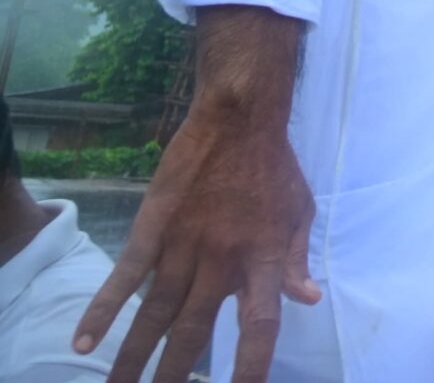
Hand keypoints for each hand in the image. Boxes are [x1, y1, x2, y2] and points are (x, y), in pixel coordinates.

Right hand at [76, 84, 318, 382]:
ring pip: (154, 315)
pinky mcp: (153, 228)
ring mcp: (183, 245)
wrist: (240, 119)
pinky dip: (103, 311)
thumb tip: (308, 300)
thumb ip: (298, 259)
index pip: (259, 325)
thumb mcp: (301, 212)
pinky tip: (83, 343)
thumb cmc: (275, 167)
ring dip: (133, 356)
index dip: (251, 365)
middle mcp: (221, 260)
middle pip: (194, 331)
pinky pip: (124, 277)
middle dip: (175, 375)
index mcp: (263, 259)